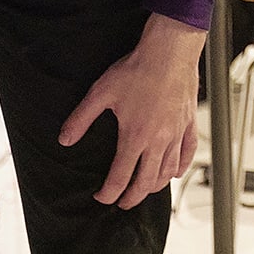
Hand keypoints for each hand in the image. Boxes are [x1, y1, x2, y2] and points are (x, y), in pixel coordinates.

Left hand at [58, 13, 204, 207]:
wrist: (169, 51)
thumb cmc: (138, 69)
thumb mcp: (101, 93)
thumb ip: (81, 119)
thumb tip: (64, 140)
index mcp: (135, 136)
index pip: (121, 178)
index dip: (108, 193)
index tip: (101, 196)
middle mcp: (158, 140)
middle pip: (146, 183)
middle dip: (132, 198)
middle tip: (122, 202)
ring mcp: (176, 134)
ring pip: (169, 173)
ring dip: (155, 186)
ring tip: (144, 188)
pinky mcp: (189, 124)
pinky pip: (188, 154)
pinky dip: (180, 168)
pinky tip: (174, 172)